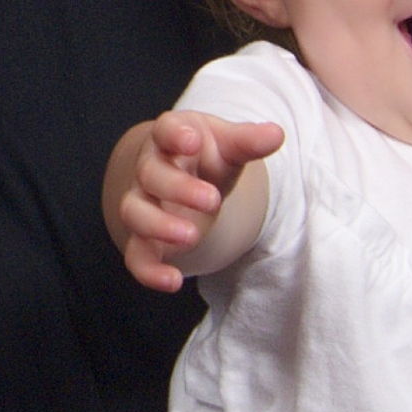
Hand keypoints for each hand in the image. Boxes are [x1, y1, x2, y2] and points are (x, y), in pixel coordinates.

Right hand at [114, 109, 282, 290]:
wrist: (187, 177)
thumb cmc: (207, 157)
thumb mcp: (228, 145)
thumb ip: (248, 141)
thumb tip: (277, 134)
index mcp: (169, 139)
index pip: (164, 130)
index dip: (174, 134)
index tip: (192, 142)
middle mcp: (149, 169)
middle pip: (150, 174)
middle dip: (178, 188)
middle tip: (212, 200)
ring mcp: (144, 203)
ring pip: (134, 212)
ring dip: (159, 226)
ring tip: (192, 236)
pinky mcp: (145, 238)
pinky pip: (136, 256)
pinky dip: (148, 271)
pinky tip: (173, 281)